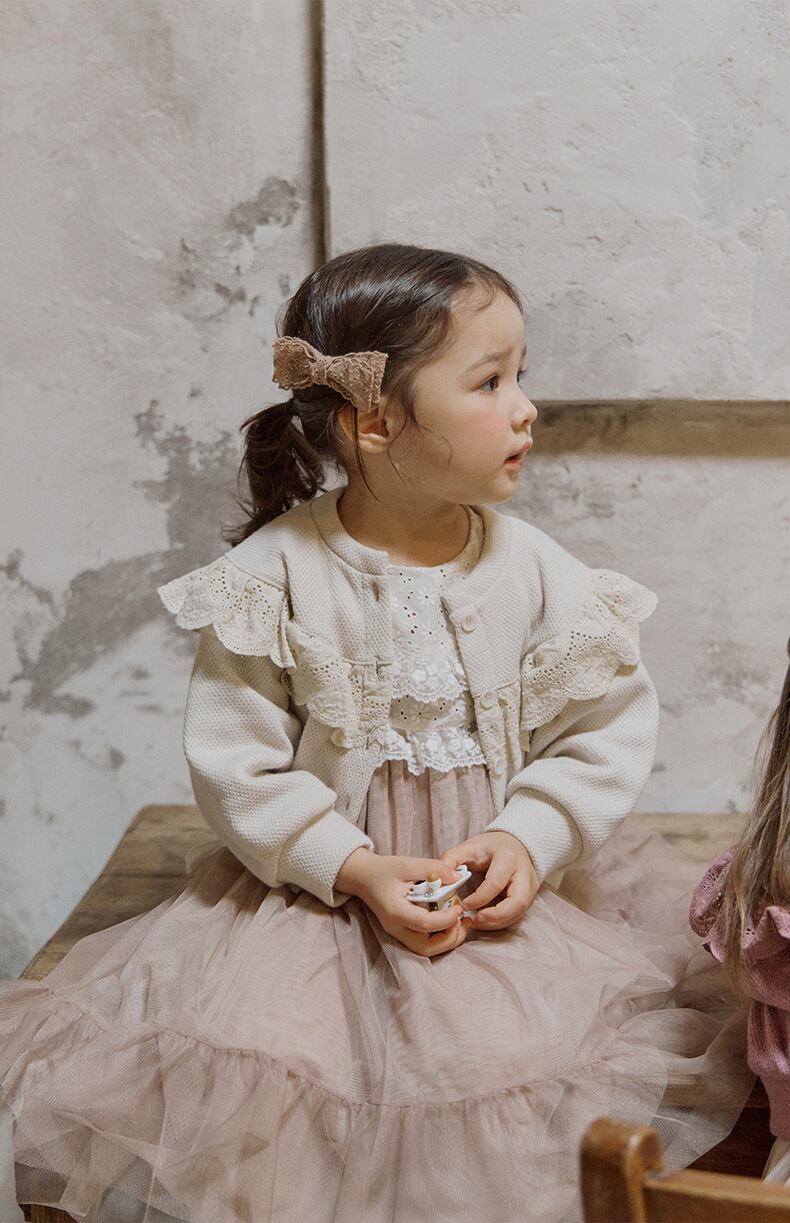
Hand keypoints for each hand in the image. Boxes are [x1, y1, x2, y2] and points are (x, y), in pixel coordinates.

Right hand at [337, 848, 470, 957]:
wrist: (364, 878)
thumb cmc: (384, 870)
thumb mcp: (407, 863)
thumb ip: (433, 868)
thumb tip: (457, 876)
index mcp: (395, 911)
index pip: (425, 924)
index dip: (447, 918)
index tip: (460, 906)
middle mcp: (396, 928)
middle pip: (427, 947)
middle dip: (451, 938)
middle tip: (463, 920)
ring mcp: (399, 933)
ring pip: (427, 949)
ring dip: (448, 940)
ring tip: (460, 922)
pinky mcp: (403, 933)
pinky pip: (425, 943)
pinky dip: (441, 937)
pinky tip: (450, 922)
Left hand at [440, 831, 539, 931]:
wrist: (512, 844)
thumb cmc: (488, 847)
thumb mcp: (469, 847)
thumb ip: (451, 860)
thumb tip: (438, 880)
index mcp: (508, 857)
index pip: (495, 883)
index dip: (479, 898)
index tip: (463, 905)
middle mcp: (524, 872)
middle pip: (517, 902)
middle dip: (495, 917)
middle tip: (475, 921)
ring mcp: (530, 886)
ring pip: (519, 912)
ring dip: (497, 922)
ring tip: (477, 922)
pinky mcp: (530, 896)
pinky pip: (517, 914)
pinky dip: (501, 921)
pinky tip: (485, 920)